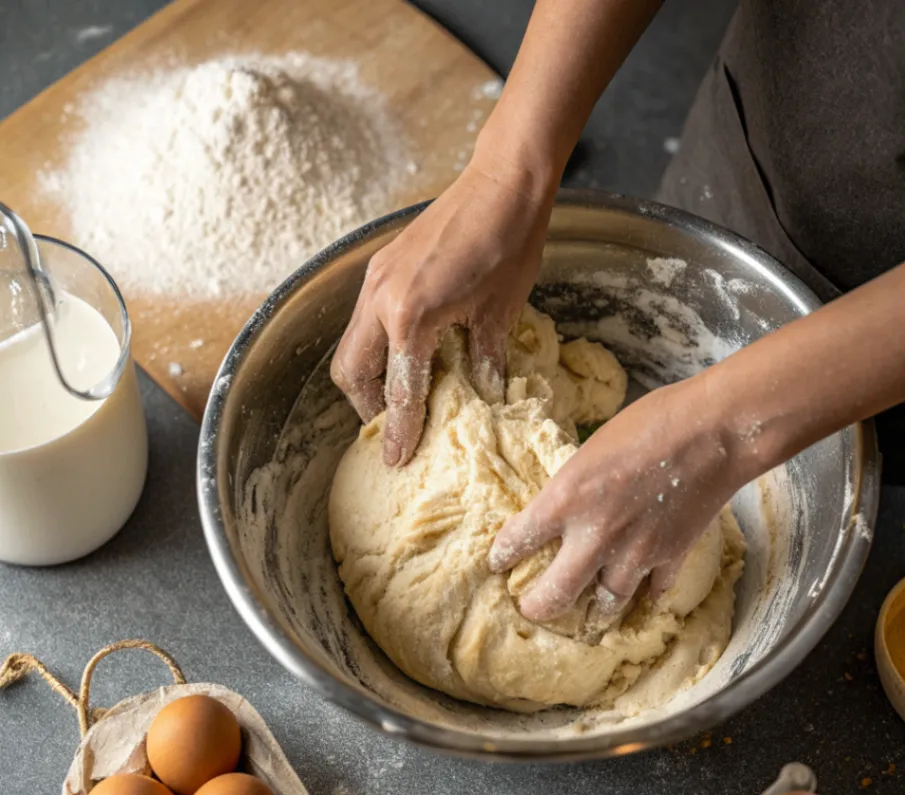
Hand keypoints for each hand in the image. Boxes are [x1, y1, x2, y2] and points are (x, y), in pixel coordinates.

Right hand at [331, 152, 553, 466]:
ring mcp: (376, 280)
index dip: (399, 431)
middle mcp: (380, 300)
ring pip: (351, 347)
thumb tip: (481, 400)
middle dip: (368, 408)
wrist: (503, 181)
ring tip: (401, 396)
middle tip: (397, 427)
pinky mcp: (381, 267)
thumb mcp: (500, 313)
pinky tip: (407, 353)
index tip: (397, 461)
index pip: (398, 391)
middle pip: (351, 374)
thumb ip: (482, 362)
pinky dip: (376, 348)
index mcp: (410, 317)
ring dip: (368, 379)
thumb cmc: (510, 245)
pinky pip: (364, 321)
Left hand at [489, 376, 744, 620]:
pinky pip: (652, 593)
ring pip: (606, 604)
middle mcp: (594, 537)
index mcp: (565, 500)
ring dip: (593, 607)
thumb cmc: (650, 422)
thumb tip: (564, 506)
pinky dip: (645, 596)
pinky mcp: (671, 557)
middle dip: (536, 607)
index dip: (502, 556)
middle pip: (553, 597)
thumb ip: (574, 487)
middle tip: (531, 606)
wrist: (713, 432)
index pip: (518, 541)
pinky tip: (640, 595)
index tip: (497, 563)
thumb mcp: (590, 449)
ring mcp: (634, 554)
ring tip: (585, 609)